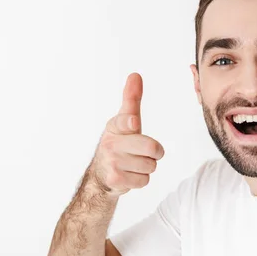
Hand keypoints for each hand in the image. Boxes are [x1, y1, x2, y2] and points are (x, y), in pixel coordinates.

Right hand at [88, 73, 164, 196]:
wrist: (101, 175)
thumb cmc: (119, 143)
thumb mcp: (125, 120)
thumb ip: (132, 99)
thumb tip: (135, 75)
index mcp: (115, 126)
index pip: (125, 121)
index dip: (130, 123)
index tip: (133, 122)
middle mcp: (111, 143)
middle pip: (152, 148)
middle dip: (155, 152)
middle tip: (144, 152)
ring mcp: (112, 162)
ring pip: (151, 165)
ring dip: (147, 167)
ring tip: (133, 164)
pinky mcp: (116, 180)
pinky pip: (145, 180)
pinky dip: (141, 180)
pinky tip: (129, 175)